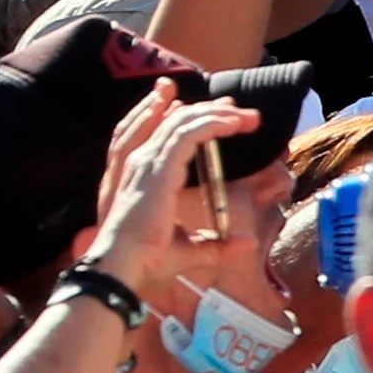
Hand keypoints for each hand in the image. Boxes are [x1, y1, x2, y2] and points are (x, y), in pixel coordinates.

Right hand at [86, 82, 258, 301]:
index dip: (171, 118)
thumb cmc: (145, 262)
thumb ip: (216, 245)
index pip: (151, 135)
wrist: (124, 267)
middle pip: (167, 122)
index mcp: (136, 179)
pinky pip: (188, 133)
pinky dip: (212, 123)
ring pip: (180, 122)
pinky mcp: (158, 167)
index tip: (199, 110)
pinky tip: (233, 123)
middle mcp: (137, 165)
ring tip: (242, 113)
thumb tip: (247, 243)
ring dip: (214, 114)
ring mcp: (145, 163)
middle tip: (231, 105)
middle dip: (201, 109)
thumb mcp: (189, 250)